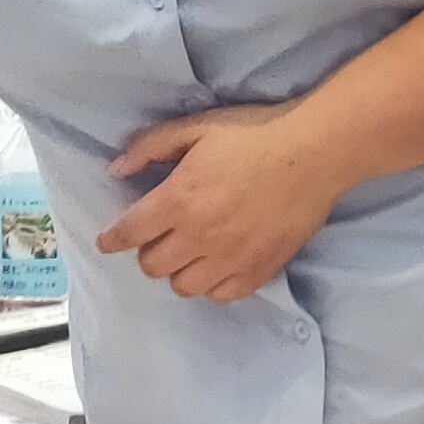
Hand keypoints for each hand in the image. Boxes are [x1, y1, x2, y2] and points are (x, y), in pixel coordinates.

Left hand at [97, 105, 342, 305]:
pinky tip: (218, 264)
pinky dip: (212, 284)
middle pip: (152, 265)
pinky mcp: (258, 270)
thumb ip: (151, 146)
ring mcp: (230, 259)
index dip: (112, 239)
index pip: (129, 232)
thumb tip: (117, 169)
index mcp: (178, 200)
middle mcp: (199, 237)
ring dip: (179, 270)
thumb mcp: (197, 128)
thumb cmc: (256, 135)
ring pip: (183, 286)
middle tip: (160, 234)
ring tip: (190, 251)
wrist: (315, 154)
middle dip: (148, 250)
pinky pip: (221, 295)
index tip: (107, 241)